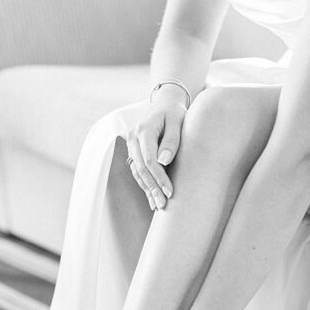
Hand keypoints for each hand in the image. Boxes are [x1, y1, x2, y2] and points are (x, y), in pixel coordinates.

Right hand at [124, 88, 186, 209]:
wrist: (165, 103)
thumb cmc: (175, 112)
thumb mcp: (178, 121)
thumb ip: (172, 140)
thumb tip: (164, 161)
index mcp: (143, 130)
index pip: (149, 160)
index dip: (159, 177)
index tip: (170, 191)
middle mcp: (133, 138)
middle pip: (141, 169)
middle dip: (152, 188)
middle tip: (163, 204)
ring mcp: (130, 144)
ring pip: (137, 172)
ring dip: (147, 189)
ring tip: (157, 205)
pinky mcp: (133, 150)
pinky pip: (137, 170)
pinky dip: (144, 184)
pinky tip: (151, 197)